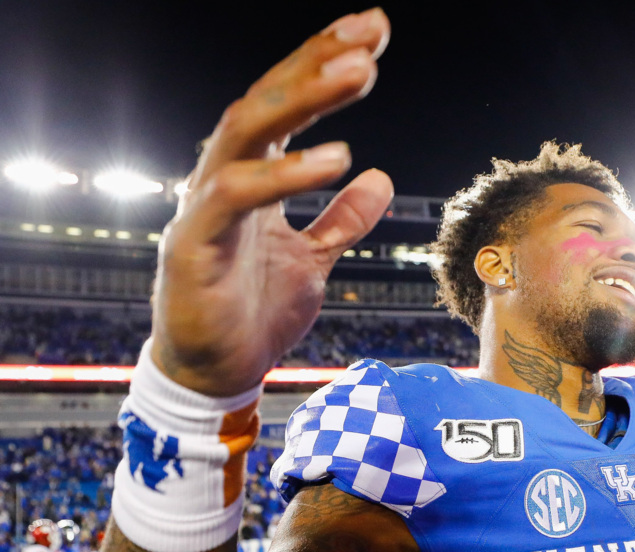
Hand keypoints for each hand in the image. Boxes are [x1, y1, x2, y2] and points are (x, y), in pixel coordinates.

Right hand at [151, 8, 394, 395]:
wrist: (215, 374)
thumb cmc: (255, 313)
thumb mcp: (314, 260)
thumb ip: (341, 220)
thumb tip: (380, 179)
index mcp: (252, 178)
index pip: (286, 104)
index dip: (323, 63)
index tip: (374, 31)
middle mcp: (224, 179)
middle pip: (265, 101)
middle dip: (316, 61)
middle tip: (370, 34)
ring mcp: (205, 207)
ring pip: (245, 132)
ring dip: (303, 98)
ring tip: (361, 72)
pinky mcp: (194, 245)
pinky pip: (235, 195)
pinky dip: (285, 172)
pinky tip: (337, 158)